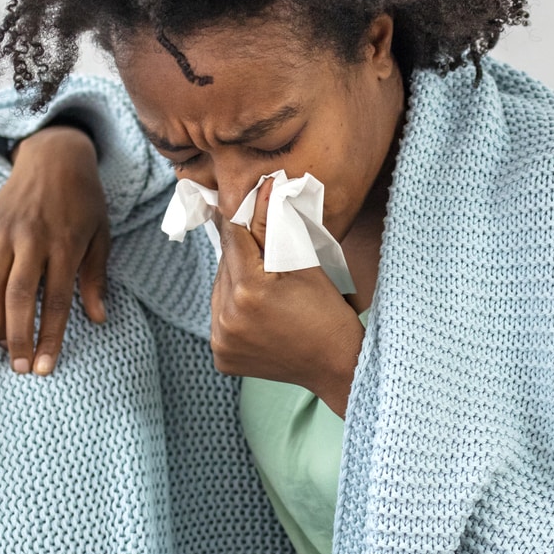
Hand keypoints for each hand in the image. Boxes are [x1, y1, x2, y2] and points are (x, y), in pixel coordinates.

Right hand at [0, 125, 107, 373]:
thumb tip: (98, 318)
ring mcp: (5, 232)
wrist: (53, 154)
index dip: (49, 336)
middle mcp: (32, 238)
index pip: (56, 300)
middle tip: (20, 367)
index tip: (45, 367)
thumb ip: (96, 278)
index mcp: (64, 243)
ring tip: (4, 345)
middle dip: (18, 337)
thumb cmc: (83, 200)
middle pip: (18, 297)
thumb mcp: (100, 235)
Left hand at [210, 178, 366, 415]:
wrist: (335, 364)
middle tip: (263, 253)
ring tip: (263, 286)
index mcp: (249, 291)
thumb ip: (273, 227)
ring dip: (234, 281)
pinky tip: (256, 312)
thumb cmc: (327, 312)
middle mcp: (228, 317)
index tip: (245, 202)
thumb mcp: (303, 264)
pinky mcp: (221, 356)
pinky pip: (219, 318)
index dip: (240, 217)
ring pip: (219, 291)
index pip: (233, 237)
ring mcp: (221, 341)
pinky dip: (232, 310)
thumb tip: (262, 189)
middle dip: (241, 254)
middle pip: (224, 265)